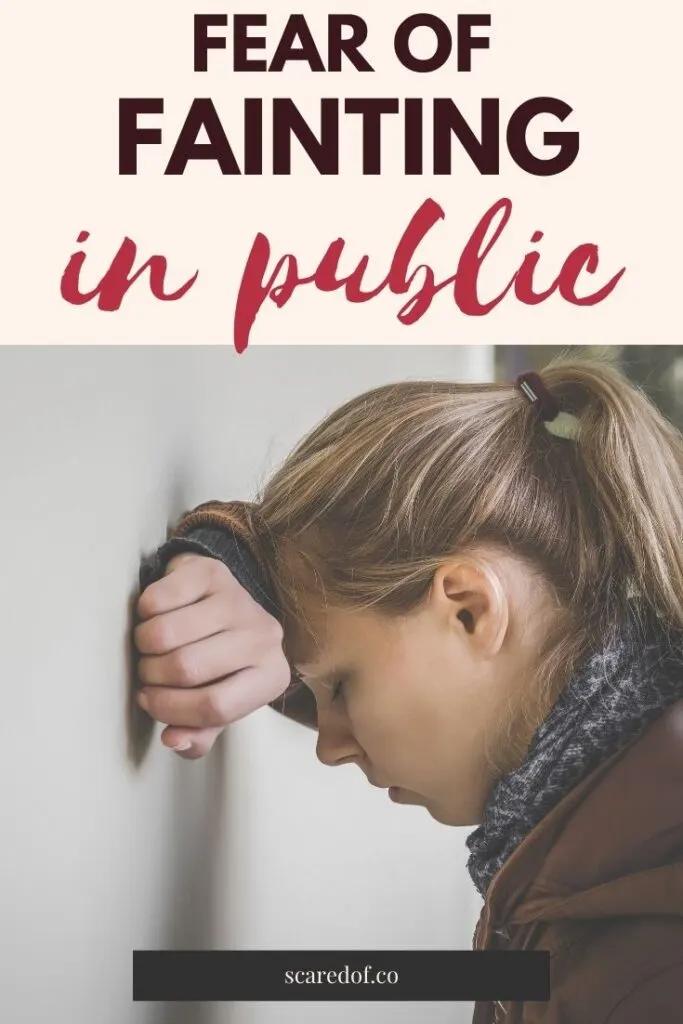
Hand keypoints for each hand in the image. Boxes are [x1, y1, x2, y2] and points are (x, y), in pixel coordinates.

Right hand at [133, 553, 290, 758]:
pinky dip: (143, 613)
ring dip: (143, 646)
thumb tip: (173, 741)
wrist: (220, 600)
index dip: (171, 710)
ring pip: (165, 634)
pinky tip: (154, 616)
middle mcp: (264, 637)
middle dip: (151, 676)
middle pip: (186, 668)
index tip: (148, 701)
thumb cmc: (218, 660)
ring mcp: (239, 600)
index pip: (214, 707)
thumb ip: (198, 733)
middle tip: (147, 672)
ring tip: (149, 647)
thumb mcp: (216, 701)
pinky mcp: (213, 571)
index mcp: (270, 677)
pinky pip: (157, 600)